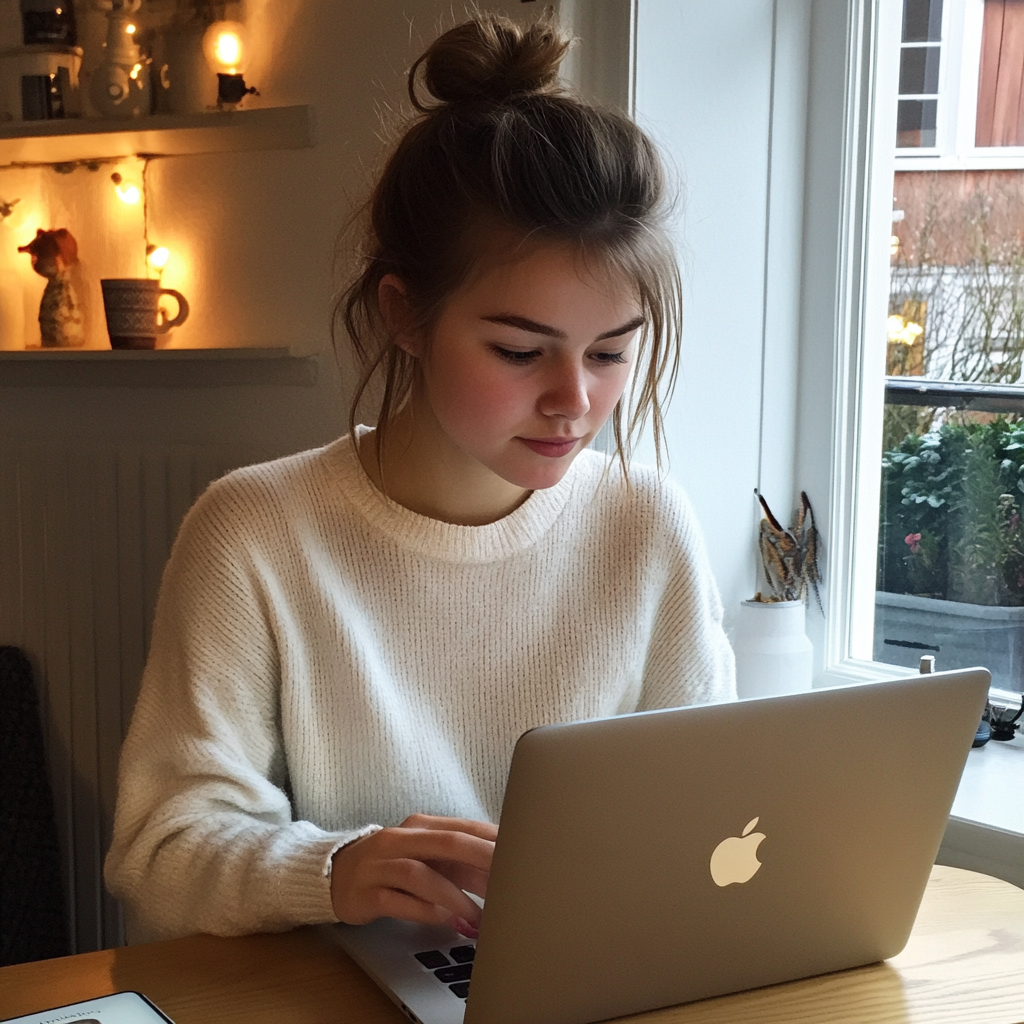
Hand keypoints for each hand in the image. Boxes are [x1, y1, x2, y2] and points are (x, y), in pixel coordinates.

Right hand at [330, 813, 496, 935]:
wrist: (335, 875)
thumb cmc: (392, 865)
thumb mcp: (428, 859)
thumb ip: (462, 867)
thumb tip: (504, 879)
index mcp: (420, 826)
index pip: (464, 828)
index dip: (493, 841)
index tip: (522, 854)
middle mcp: (400, 840)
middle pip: (447, 843)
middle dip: (481, 859)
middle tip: (509, 879)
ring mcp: (381, 865)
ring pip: (422, 875)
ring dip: (454, 897)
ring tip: (478, 918)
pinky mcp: (366, 893)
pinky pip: (399, 901)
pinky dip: (426, 911)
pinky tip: (446, 922)